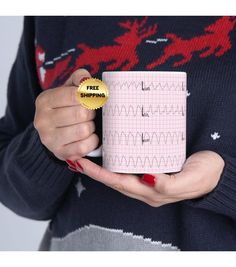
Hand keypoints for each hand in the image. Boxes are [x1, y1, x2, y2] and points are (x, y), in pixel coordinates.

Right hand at [34, 69, 98, 160]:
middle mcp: (42, 120)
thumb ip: (79, 78)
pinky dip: (92, 141)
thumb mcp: (70, 88)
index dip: (89, 97)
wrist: (56, 132)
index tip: (90, 99)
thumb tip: (86, 80)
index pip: (75, 95)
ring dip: (91, 127)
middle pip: (81, 114)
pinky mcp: (60, 153)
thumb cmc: (66, 107)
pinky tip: (88, 137)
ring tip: (87, 124)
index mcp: (44, 101)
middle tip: (89, 113)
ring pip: (83, 130)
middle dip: (91, 113)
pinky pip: (84, 147)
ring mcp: (49, 139)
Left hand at [73, 150, 224, 206]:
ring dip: (101, 167)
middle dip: (94, 171)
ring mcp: (148, 179)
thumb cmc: (205, 174)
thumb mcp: (191, 179)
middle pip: (114, 180)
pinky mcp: (152, 169)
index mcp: (153, 192)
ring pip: (119, 174)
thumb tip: (148, 179)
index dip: (99, 174)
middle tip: (75, 157)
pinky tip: (110, 154)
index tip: (81, 163)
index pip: (119, 183)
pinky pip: (129, 167)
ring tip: (85, 155)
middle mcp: (146, 188)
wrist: (217, 171)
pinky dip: (115, 162)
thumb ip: (170, 183)